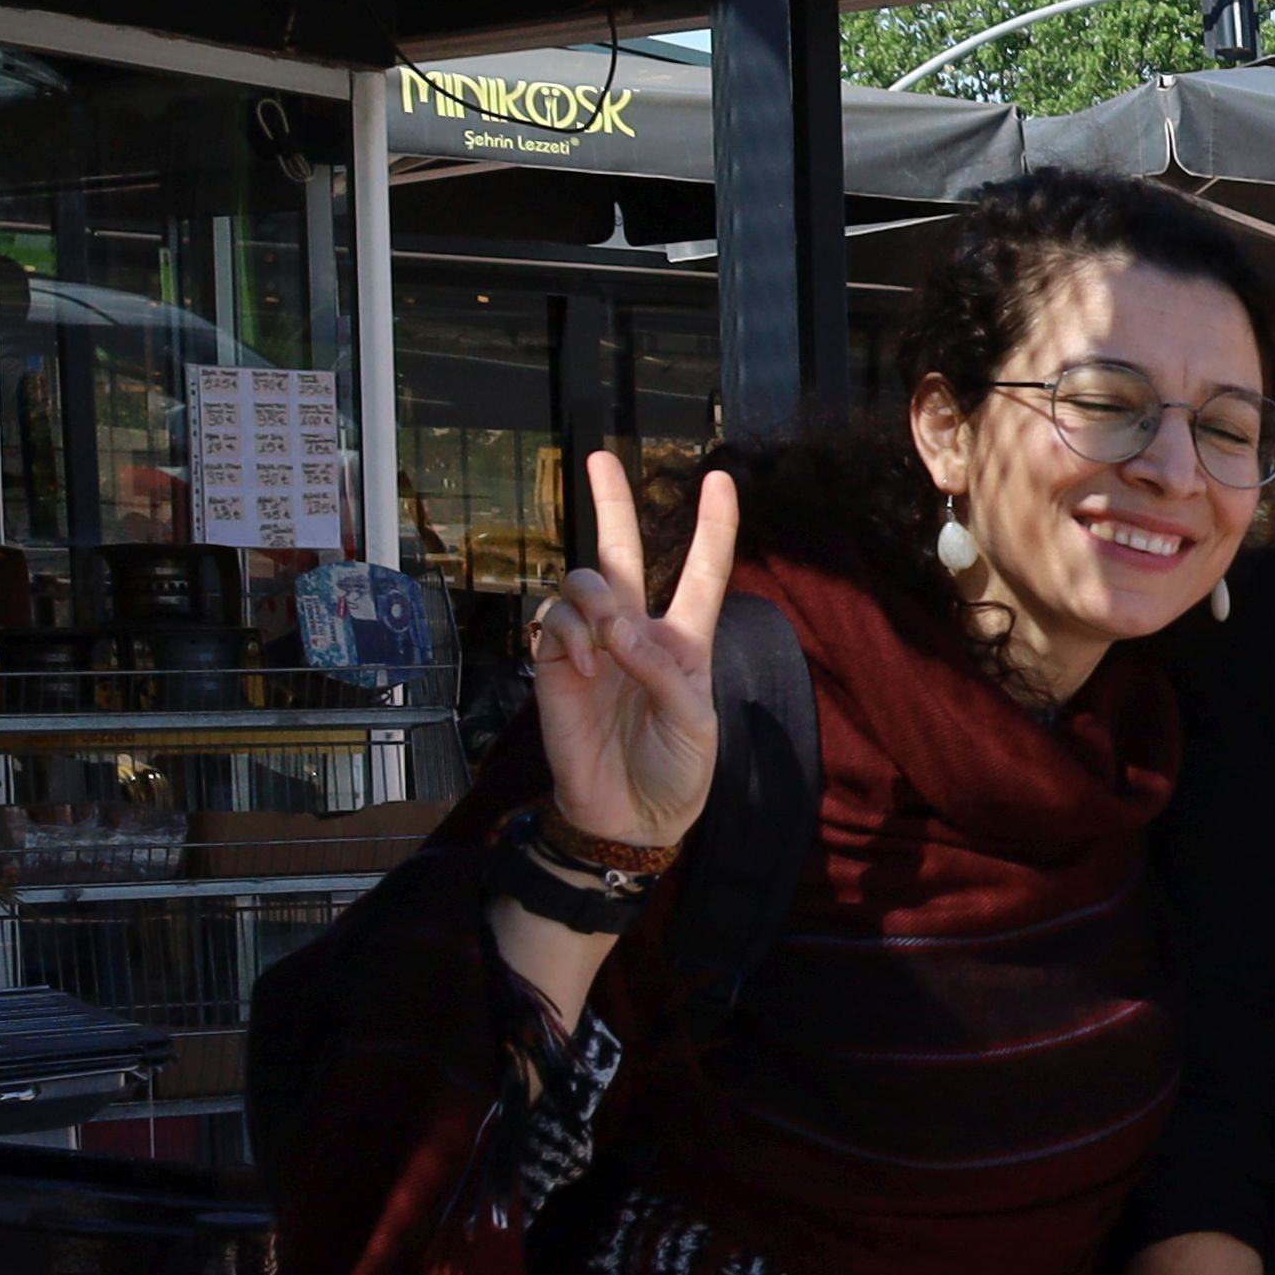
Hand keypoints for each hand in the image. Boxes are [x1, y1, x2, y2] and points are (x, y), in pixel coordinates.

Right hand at [534, 450, 738, 852]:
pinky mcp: (555, 665)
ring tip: (610, 644)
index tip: (721, 481)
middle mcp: (637, 632)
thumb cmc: (677, 771)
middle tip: (599, 458)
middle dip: (611, 504)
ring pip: (582, 584)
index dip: (713, 527)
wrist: (630, 816)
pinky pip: (552, 622)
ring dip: (595, 601)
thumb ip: (664, 672)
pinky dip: (570, 634)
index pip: (701, 572)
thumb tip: (621, 628)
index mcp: (686, 641)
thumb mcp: (695, 724)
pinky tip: (587, 667)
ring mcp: (593, 646)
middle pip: (622, 554)